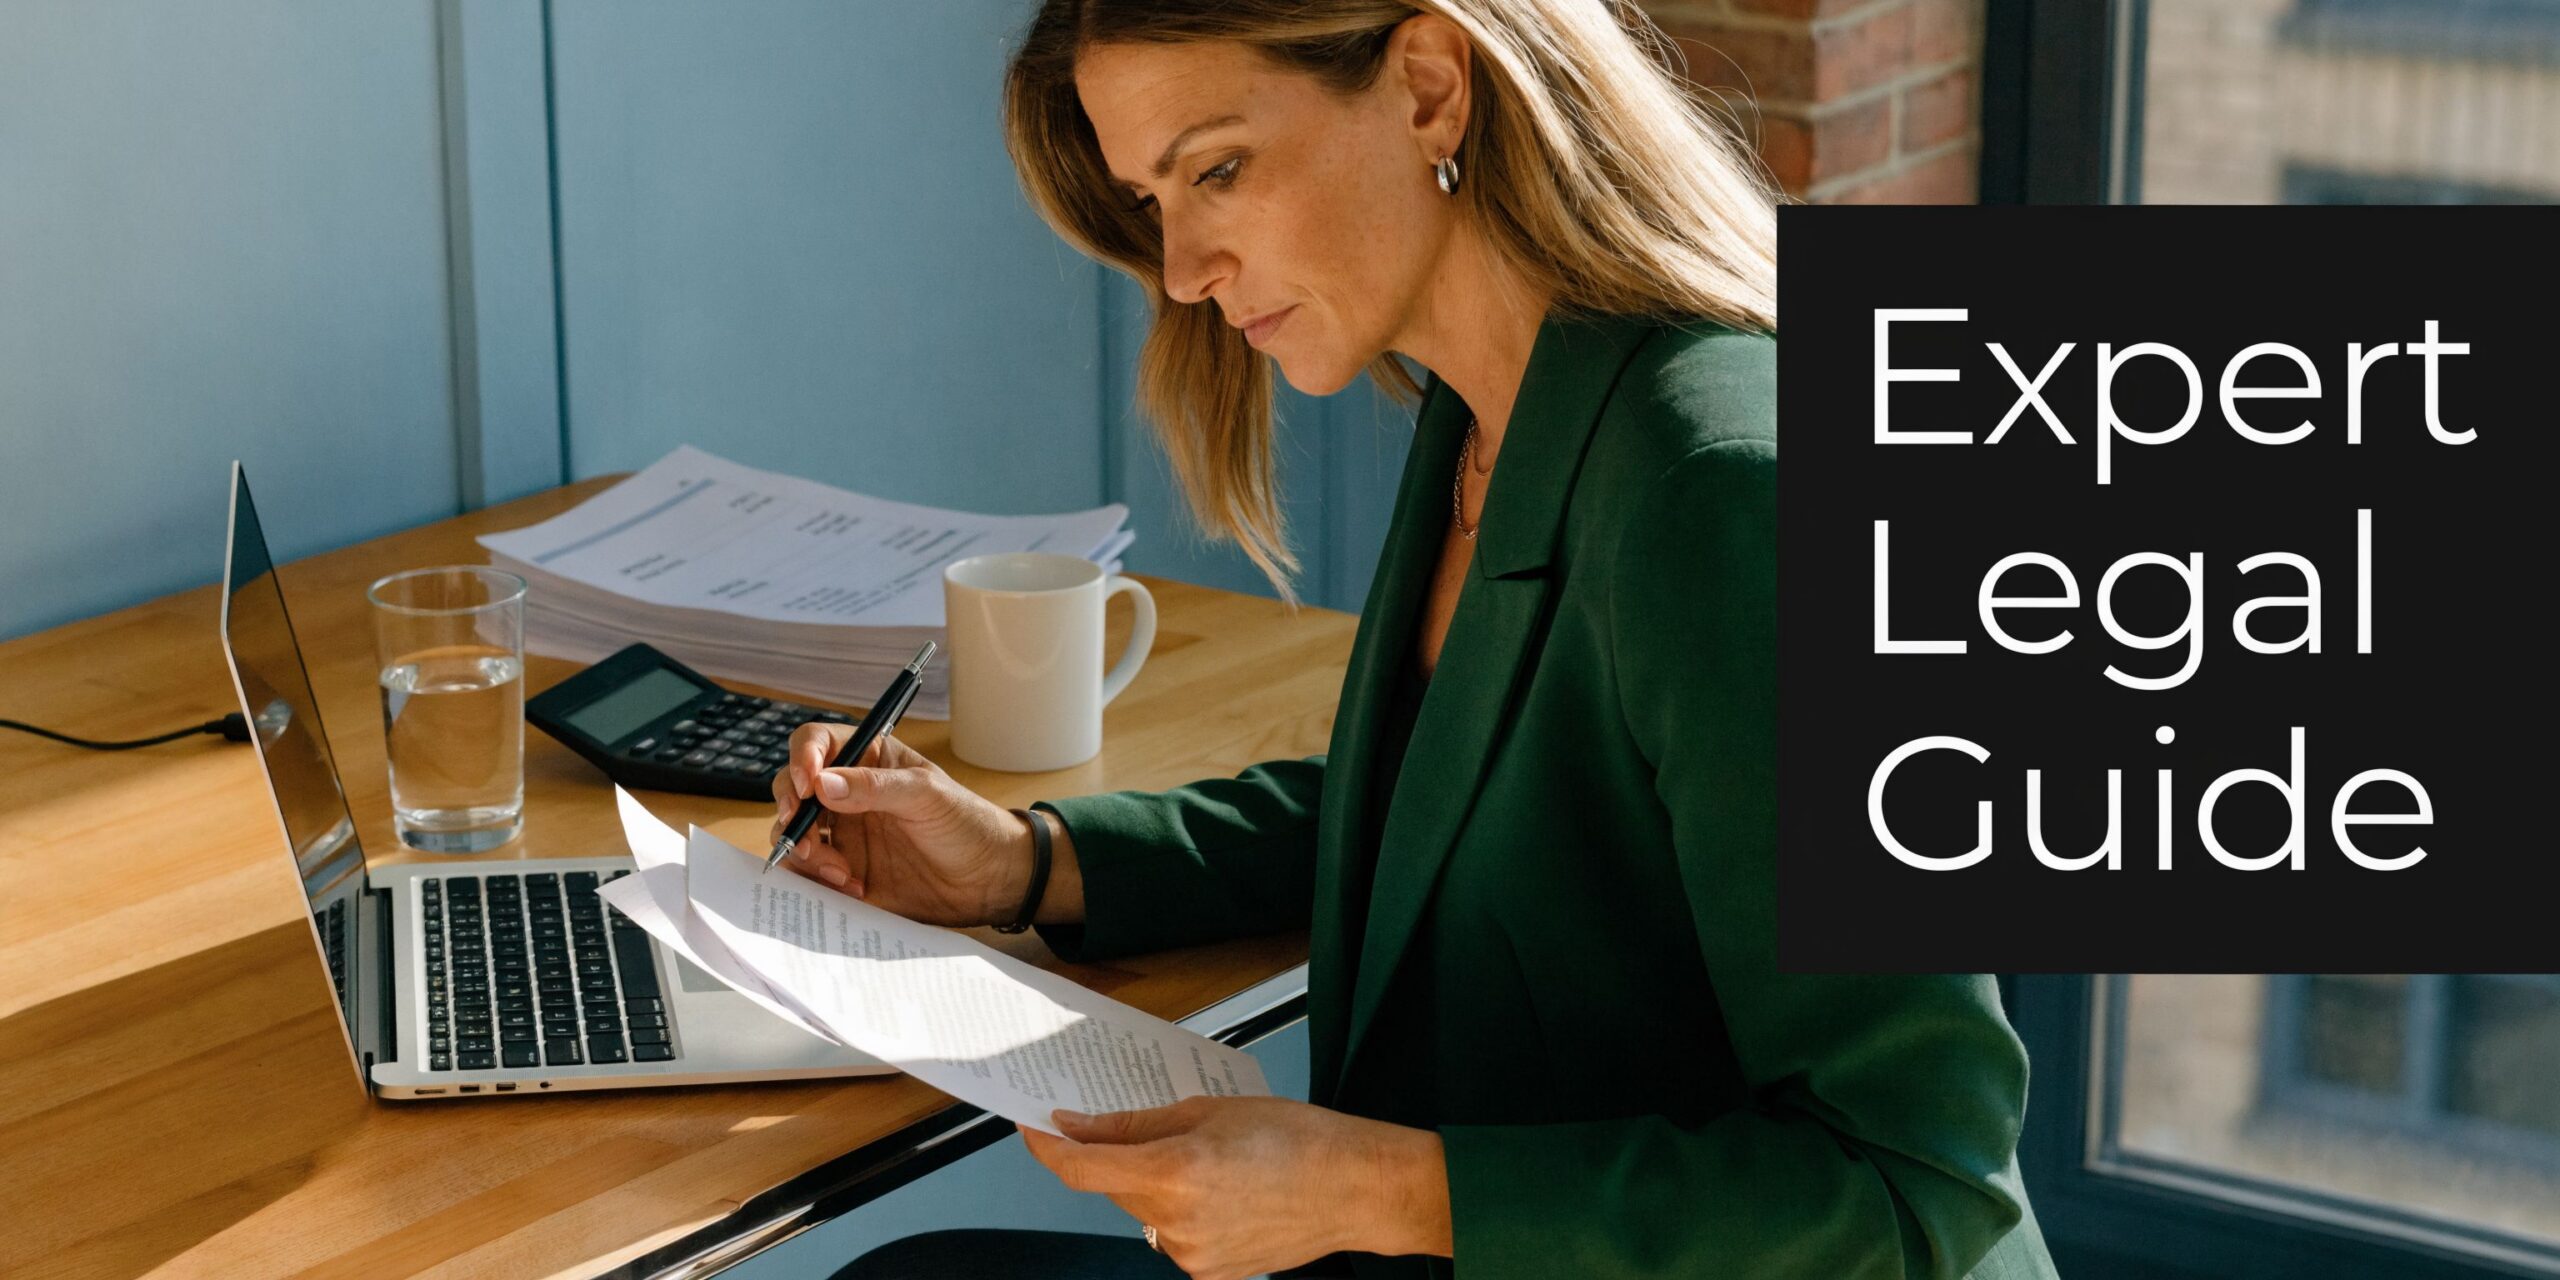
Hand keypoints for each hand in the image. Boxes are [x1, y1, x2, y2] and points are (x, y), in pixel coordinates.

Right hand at [766, 722, 1031, 926]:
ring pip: (791, 835)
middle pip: (790, 789)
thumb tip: (821, 783)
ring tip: (842, 873)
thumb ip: (875, 787)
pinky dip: (817, 883)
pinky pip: (808, 875)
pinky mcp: (843, 872)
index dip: (802, 758)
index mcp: (867, 759)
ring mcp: (841, 834)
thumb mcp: (927, 795)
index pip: (816, 742)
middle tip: (806, 837)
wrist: (988, 880)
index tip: (808, 784)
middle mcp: (845, 794)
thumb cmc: (967, 823)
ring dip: (804, 853)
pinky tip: (854, 889)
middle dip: (791, 812)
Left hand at [1019, 1096, 1451, 1279]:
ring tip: (1209, 1160)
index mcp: (1174, 1172)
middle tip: (1152, 1127)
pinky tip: (1222, 1189)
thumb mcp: (1209, 1111)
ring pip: (1143, 1211)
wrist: (1353, 1188)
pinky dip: (1181, 1208)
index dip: (1048, 1148)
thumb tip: (1083, 1126)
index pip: (1082, 1168)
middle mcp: (1175, 1222)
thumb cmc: (1296, 1139)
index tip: (1035, 1129)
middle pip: (1115, 1187)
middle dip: (1121, 1157)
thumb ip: (1137, 1124)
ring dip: (1155, 1184)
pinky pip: (1171, 1232)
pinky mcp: (1207, 1270)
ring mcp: (1190, 1253)